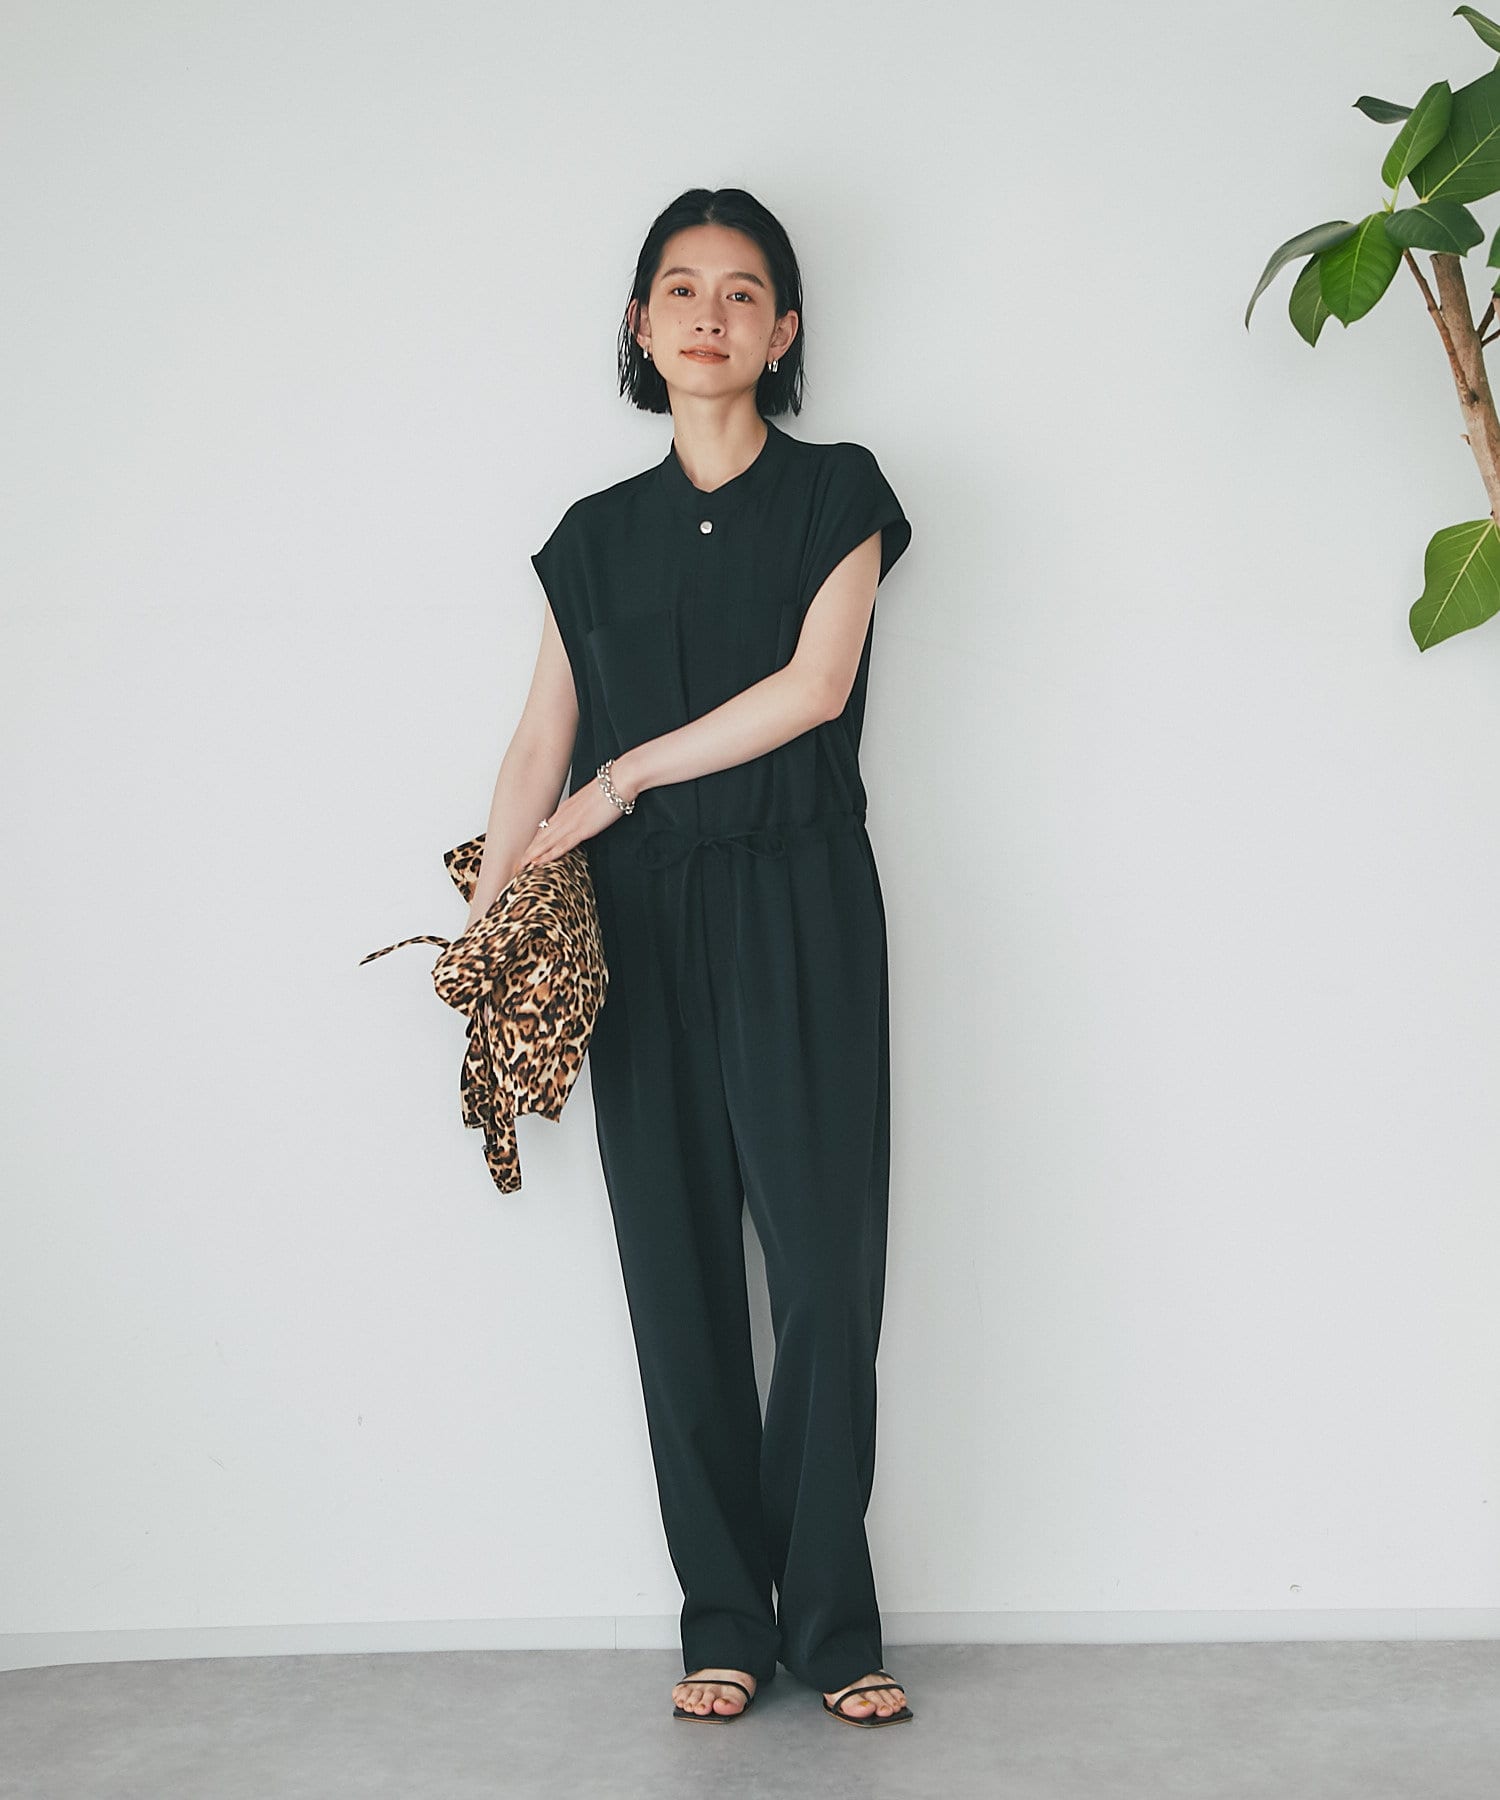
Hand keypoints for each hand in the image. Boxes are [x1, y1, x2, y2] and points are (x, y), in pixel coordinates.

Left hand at [515, 772, 632, 871]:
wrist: (619, 780)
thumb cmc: (610, 788)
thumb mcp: (591, 800)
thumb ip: (583, 810)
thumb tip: (583, 816)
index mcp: (566, 809)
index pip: (545, 829)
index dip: (535, 842)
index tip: (528, 853)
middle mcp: (563, 816)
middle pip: (541, 837)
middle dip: (528, 852)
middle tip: (517, 864)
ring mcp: (570, 823)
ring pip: (545, 843)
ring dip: (532, 855)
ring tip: (521, 867)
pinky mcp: (581, 829)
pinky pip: (560, 846)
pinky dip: (547, 855)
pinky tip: (538, 862)